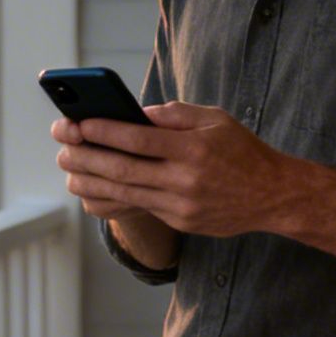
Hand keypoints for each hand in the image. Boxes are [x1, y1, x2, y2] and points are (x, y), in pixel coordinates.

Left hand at [54, 101, 300, 237]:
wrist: (273, 195)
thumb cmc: (241, 150)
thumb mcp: (214, 119)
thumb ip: (174, 115)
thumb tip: (135, 113)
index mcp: (193, 148)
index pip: (139, 139)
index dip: (104, 131)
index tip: (79, 123)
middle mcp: (186, 179)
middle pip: (124, 170)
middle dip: (87, 158)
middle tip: (62, 148)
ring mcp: (182, 205)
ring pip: (126, 193)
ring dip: (92, 182)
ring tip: (69, 170)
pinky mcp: (181, 222)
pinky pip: (141, 207)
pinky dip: (114, 196)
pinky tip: (95, 187)